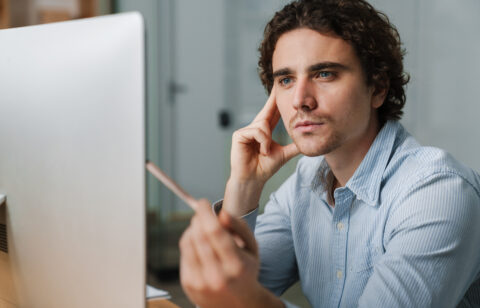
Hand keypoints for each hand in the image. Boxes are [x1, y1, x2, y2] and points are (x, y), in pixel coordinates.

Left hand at [179, 199, 283, 307]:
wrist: (238, 304)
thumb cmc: (245, 270)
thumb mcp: (251, 247)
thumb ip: (239, 226)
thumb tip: (221, 213)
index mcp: (235, 265)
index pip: (214, 232)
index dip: (205, 213)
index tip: (203, 202)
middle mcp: (216, 275)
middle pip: (199, 235)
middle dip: (198, 218)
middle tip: (203, 214)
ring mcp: (200, 281)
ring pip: (188, 242)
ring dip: (192, 229)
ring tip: (202, 229)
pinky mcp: (188, 284)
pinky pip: (183, 253)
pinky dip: (189, 242)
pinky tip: (199, 244)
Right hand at [224, 87, 299, 214]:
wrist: (254, 179)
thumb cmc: (265, 167)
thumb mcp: (284, 154)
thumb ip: (294, 145)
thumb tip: (308, 140)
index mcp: (265, 130)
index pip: (272, 111)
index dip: (276, 100)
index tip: (281, 87)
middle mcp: (255, 127)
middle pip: (267, 110)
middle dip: (274, 99)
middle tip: (279, 85)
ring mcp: (246, 130)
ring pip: (263, 124)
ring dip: (268, 140)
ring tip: (266, 152)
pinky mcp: (239, 135)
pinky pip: (257, 131)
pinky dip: (262, 142)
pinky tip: (261, 151)